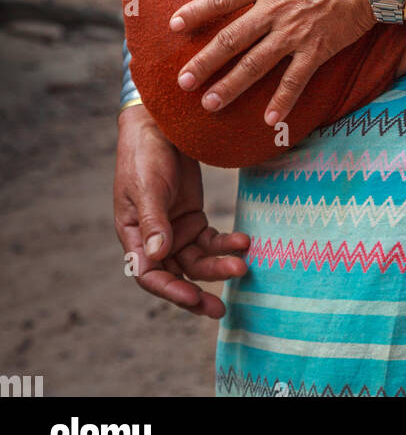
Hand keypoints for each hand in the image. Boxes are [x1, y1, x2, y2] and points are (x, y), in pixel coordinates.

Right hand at [114, 104, 249, 318]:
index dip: (171, 292)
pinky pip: (211, 240)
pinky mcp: (193, 218)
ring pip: (198, 261)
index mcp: (132, 236)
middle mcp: (153, 240)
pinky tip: (244, 242)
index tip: (195, 299)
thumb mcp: (147, 186)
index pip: (149, 275)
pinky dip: (226, 244)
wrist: (162, 124)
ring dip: (219, 266)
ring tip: (243, 265)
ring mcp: (174, 230)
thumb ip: (153, 220)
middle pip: (177, 275)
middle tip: (221, 309)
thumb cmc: (145, 154)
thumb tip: (157, 255)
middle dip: (199, 293)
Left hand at [169, 0, 383, 126]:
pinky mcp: (318, 50)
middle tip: (182, 82)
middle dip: (205, 62)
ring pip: (255, 64)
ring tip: (209, 103)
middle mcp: (274, 10)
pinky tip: (269, 120)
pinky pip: (296, 80)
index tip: (174, 25)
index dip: (196, 11)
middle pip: (232, 39)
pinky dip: (283, 101)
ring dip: (231, 85)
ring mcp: (295, 33)